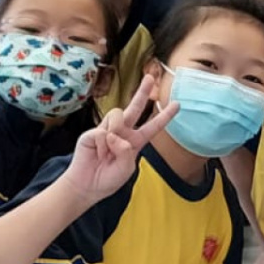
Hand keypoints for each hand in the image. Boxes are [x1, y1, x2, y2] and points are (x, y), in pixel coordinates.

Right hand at [61, 77, 175, 201]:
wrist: (87, 186)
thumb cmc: (108, 179)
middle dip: (142, 92)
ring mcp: (107, 130)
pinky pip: (103, 131)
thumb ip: (126, 152)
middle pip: (135, 108)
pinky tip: (97, 153)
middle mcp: (122, 132)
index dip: (165, 116)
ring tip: (107, 153)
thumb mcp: (126, 169)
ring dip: (115, 134)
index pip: (152, 127)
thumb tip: (116, 135)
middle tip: (149, 77)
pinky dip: (102, 145)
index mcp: (135, 142)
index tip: (177, 104)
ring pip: (117, 116)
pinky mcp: (92, 132)